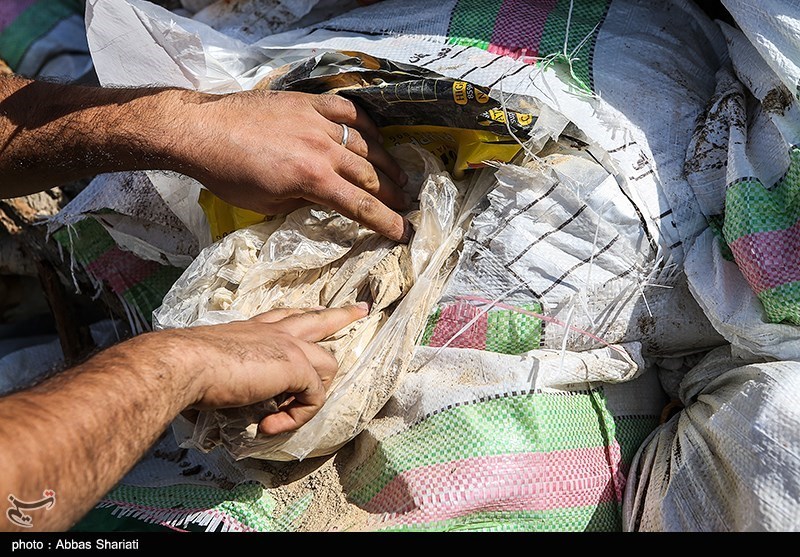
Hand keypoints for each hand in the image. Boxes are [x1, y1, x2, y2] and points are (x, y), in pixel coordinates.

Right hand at [168, 303, 368, 434]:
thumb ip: (226, 378)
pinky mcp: (297, 366)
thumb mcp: (212, 369)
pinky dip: (296, 416)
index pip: (284, 316)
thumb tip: (215, 397)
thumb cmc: (185, 369)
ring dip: (314, 394)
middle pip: (318, 320)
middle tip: (362, 310)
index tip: (320, 308)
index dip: (302, 314)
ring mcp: (289, 346)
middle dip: (342, 316)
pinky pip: (314, 396)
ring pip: (328, 362)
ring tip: (285, 417)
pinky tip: (271, 425)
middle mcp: (273, 331)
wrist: (183, 365)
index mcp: (251, 329)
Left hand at [184, 90, 411, 241]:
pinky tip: (374, 134)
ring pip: (365, 144)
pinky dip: (365, 123)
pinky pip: (347, 110)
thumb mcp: (268, 204)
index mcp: (312, 181)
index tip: (404, 233)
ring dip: (385, 162)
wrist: (202, 131)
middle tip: (405, 204)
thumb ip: (303, 202)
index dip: (387, 222)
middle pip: (370, 175)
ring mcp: (317, 122)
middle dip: (392, 194)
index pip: (361, 206)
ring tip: (398, 174)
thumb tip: (325, 202)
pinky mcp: (307, 103)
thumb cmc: (228, 176)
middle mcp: (322, 150)